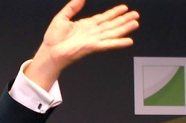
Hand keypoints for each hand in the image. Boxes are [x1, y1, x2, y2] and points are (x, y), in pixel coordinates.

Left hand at [25, 0, 139, 89]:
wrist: (50, 52)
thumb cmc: (53, 39)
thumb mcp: (62, 17)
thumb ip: (72, 7)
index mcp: (85, 25)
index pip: (103, 17)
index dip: (114, 13)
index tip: (124, 8)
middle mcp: (91, 32)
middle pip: (111, 24)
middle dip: (124, 19)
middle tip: (135, 15)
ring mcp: (93, 40)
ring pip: (112, 32)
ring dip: (124, 28)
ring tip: (135, 24)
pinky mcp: (92, 47)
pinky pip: (108, 44)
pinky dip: (118, 42)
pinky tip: (128, 41)